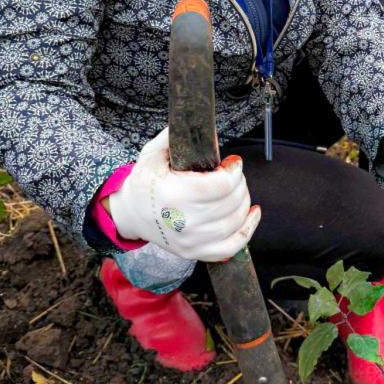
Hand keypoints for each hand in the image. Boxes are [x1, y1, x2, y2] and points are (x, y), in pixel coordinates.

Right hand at [108, 128, 260, 261]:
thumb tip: (206, 131)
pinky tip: (252, 213)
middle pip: (230, 202)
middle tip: (234, 174)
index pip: (220, 186)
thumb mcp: (154, 153)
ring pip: (234, 221)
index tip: (233, 162)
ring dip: (244, 201)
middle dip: (239, 183)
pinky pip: (232, 246)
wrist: (131, 213)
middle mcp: (183, 221)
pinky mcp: (195, 252)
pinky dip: (248, 229)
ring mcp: (190, 241)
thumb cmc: (146, 182)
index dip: (234, 172)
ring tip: (237, 189)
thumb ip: (177, 137)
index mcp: (173, 195)